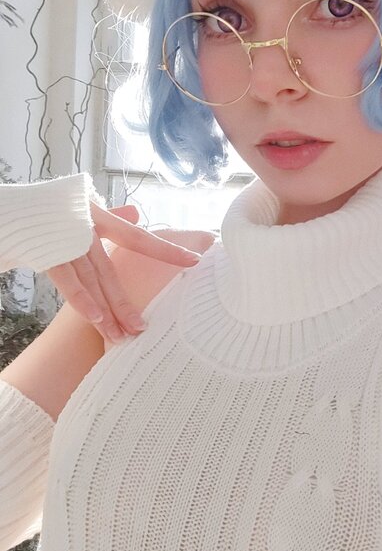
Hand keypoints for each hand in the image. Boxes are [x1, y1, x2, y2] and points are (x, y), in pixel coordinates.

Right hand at [45, 201, 200, 342]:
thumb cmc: (42, 214)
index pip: (137, 236)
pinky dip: (82, 299)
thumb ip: (108, 218)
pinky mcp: (46, 250)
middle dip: (126, 302)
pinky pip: (67, 279)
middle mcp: (84, 226)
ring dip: (107, 311)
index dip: (165, 250)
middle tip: (142, 329)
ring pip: (92, 280)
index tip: (195, 261)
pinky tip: (97, 319)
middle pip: (111, 270)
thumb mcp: (76, 213)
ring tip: (120, 336)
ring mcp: (66, 237)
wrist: (6, 213)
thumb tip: (137, 215)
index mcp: (95, 216)